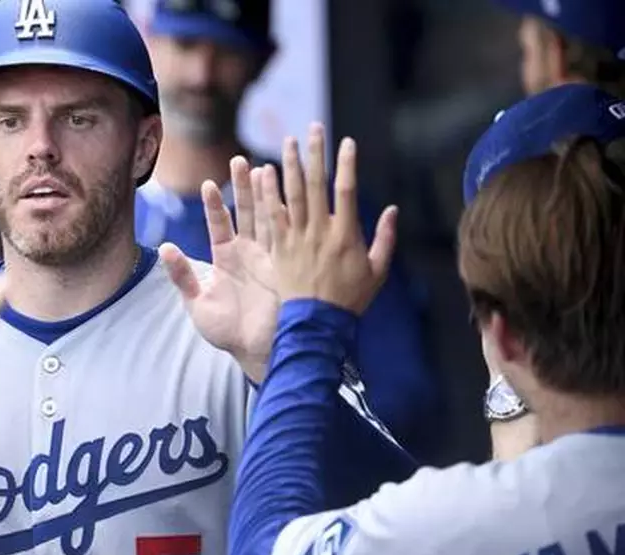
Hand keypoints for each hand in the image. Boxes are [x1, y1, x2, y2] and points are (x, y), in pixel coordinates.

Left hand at [160, 156, 280, 381]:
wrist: (257, 351)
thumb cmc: (227, 332)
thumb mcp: (197, 303)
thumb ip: (181, 275)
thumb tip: (165, 247)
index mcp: (226, 258)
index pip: (220, 224)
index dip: (215, 205)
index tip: (208, 184)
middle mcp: (249, 253)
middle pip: (247, 212)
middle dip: (244, 187)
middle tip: (241, 160)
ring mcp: (269, 257)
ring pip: (268, 217)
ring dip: (267, 193)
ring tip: (264, 166)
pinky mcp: (286, 266)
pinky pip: (286, 236)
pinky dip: (286, 215)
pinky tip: (287, 194)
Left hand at [269, 124, 396, 313]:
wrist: (317, 324)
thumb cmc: (351, 299)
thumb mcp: (378, 271)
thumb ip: (386, 238)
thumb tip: (393, 209)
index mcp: (346, 235)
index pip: (346, 190)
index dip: (346, 164)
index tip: (347, 142)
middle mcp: (320, 231)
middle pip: (316, 184)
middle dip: (315, 154)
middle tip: (312, 128)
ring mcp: (297, 238)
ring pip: (292, 195)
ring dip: (290, 165)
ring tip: (288, 141)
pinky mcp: (279, 248)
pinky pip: (272, 215)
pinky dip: (268, 193)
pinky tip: (264, 172)